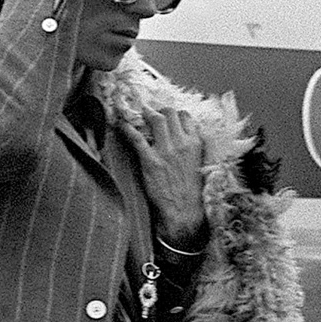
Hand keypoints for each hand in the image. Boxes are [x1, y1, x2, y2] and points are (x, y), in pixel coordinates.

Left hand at [122, 105, 207, 245]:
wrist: (184, 210)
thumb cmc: (191, 190)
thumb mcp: (198, 163)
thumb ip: (191, 147)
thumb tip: (181, 136)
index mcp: (195, 143)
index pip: (185, 116)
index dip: (174, 113)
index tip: (167, 115)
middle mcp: (181, 143)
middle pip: (169, 113)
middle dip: (159, 110)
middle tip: (150, 114)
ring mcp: (165, 150)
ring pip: (156, 119)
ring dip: (145, 114)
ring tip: (137, 113)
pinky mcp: (150, 160)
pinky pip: (137, 138)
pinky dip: (128, 128)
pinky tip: (122, 125)